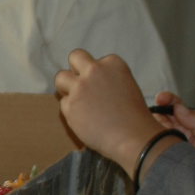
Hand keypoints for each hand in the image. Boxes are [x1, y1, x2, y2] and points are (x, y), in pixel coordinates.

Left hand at [54, 50, 163, 174]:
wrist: (132, 137)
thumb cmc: (134, 117)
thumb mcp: (126, 87)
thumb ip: (107, 79)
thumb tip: (91, 83)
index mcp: (113, 63)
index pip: (95, 61)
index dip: (95, 74)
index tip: (101, 87)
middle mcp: (95, 70)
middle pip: (75, 57)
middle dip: (75, 69)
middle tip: (81, 85)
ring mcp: (80, 87)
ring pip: (60, 77)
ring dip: (66, 87)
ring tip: (78, 101)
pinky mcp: (70, 105)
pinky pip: (63, 103)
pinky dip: (71, 110)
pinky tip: (84, 119)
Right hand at [150, 92, 194, 175]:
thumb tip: (180, 109)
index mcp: (193, 130)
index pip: (179, 110)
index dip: (171, 101)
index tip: (162, 99)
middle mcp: (178, 136)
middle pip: (165, 115)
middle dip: (160, 106)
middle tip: (156, 104)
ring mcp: (166, 147)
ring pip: (154, 127)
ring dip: (149, 119)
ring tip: (145, 115)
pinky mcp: (155, 159)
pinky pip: (148, 144)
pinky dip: (143, 135)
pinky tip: (140, 131)